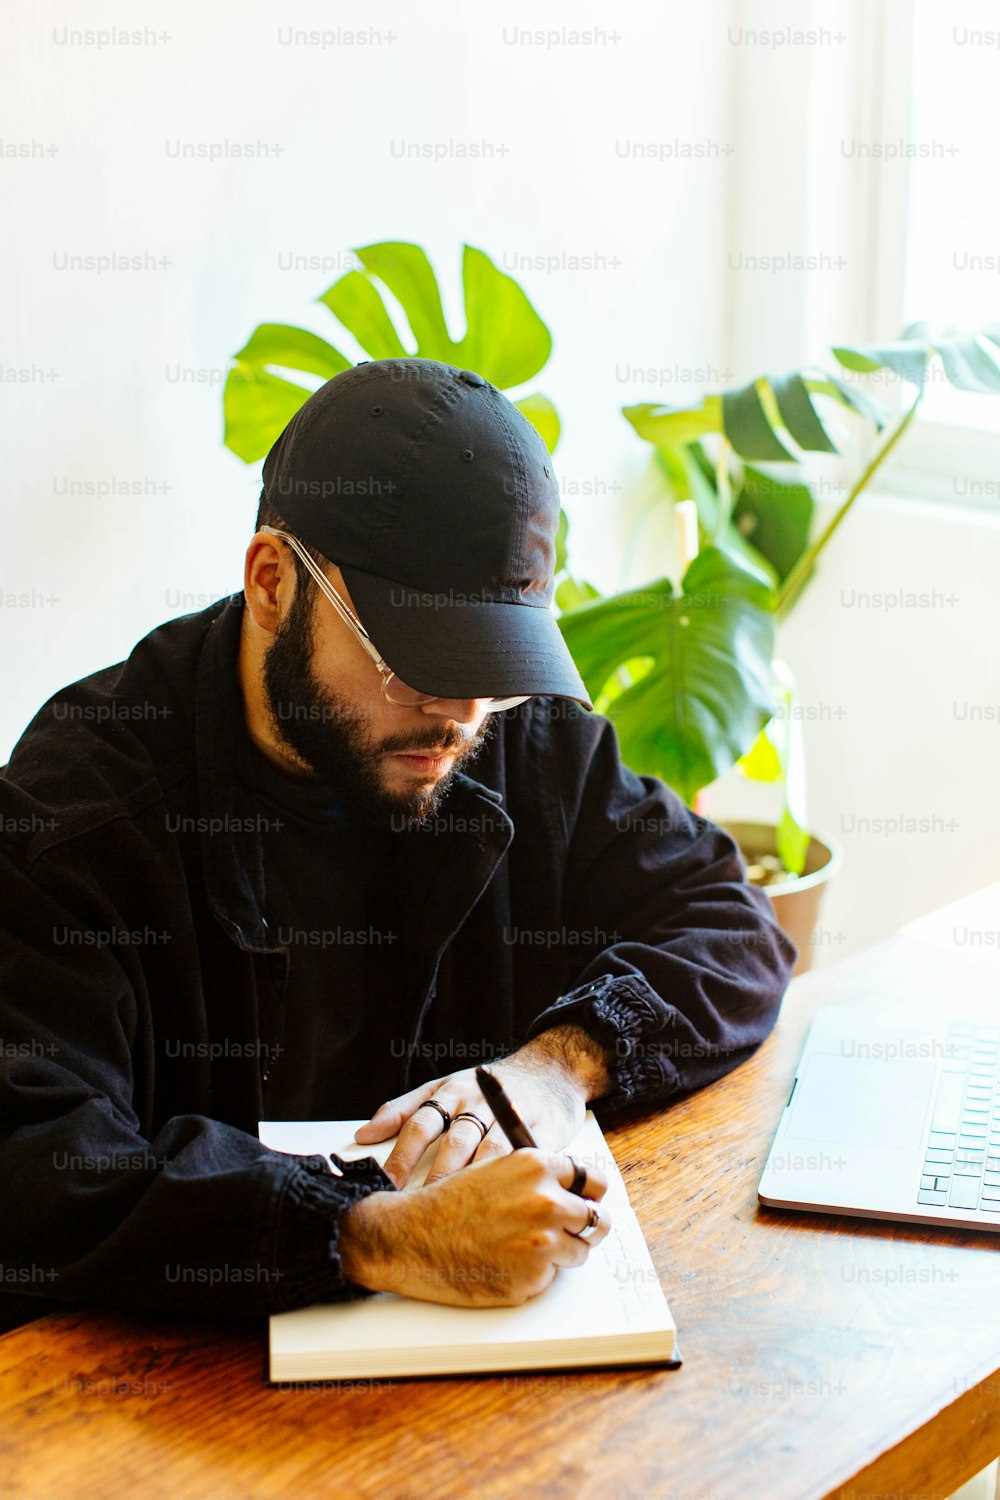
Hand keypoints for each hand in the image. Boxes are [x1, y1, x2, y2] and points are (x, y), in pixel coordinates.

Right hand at [338, 1149, 612, 1306]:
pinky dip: (535, 1275)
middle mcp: (546, 1201)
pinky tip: (505, 1264)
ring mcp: (541, 1242)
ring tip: (523, 1248)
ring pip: (579, 1251)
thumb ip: (536, 1176)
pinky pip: (551, 1278)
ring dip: (561, 1253)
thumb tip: (573, 1188)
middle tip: (569, 1232)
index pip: (595, 1178)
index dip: (593, 1192)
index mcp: (538, 1166)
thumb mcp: (495, 1169)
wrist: (411, 1237)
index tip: (590, 1200)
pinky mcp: (532, 1278)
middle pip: (598, 1219)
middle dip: (585, 1227)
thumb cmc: (448, 1203)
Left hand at [355, 1026, 609, 1187]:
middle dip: (435, 1178)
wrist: (549, 1072)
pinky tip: (501, 1204)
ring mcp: (513, 1117)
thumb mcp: (442, 1087)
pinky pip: (523, 1161)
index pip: (420, 1124)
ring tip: (457, 1216)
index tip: (386, 1186)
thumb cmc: (486, 1088)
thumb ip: (403, 1110)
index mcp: (450, 1092)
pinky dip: (511, 1182)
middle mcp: (480, 1103)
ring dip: (472, 1184)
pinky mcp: (542, 1132)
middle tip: (420, 1210)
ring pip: (489, 1155)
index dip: (401, 1157)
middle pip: (454, 1143)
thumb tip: (362, 1136)